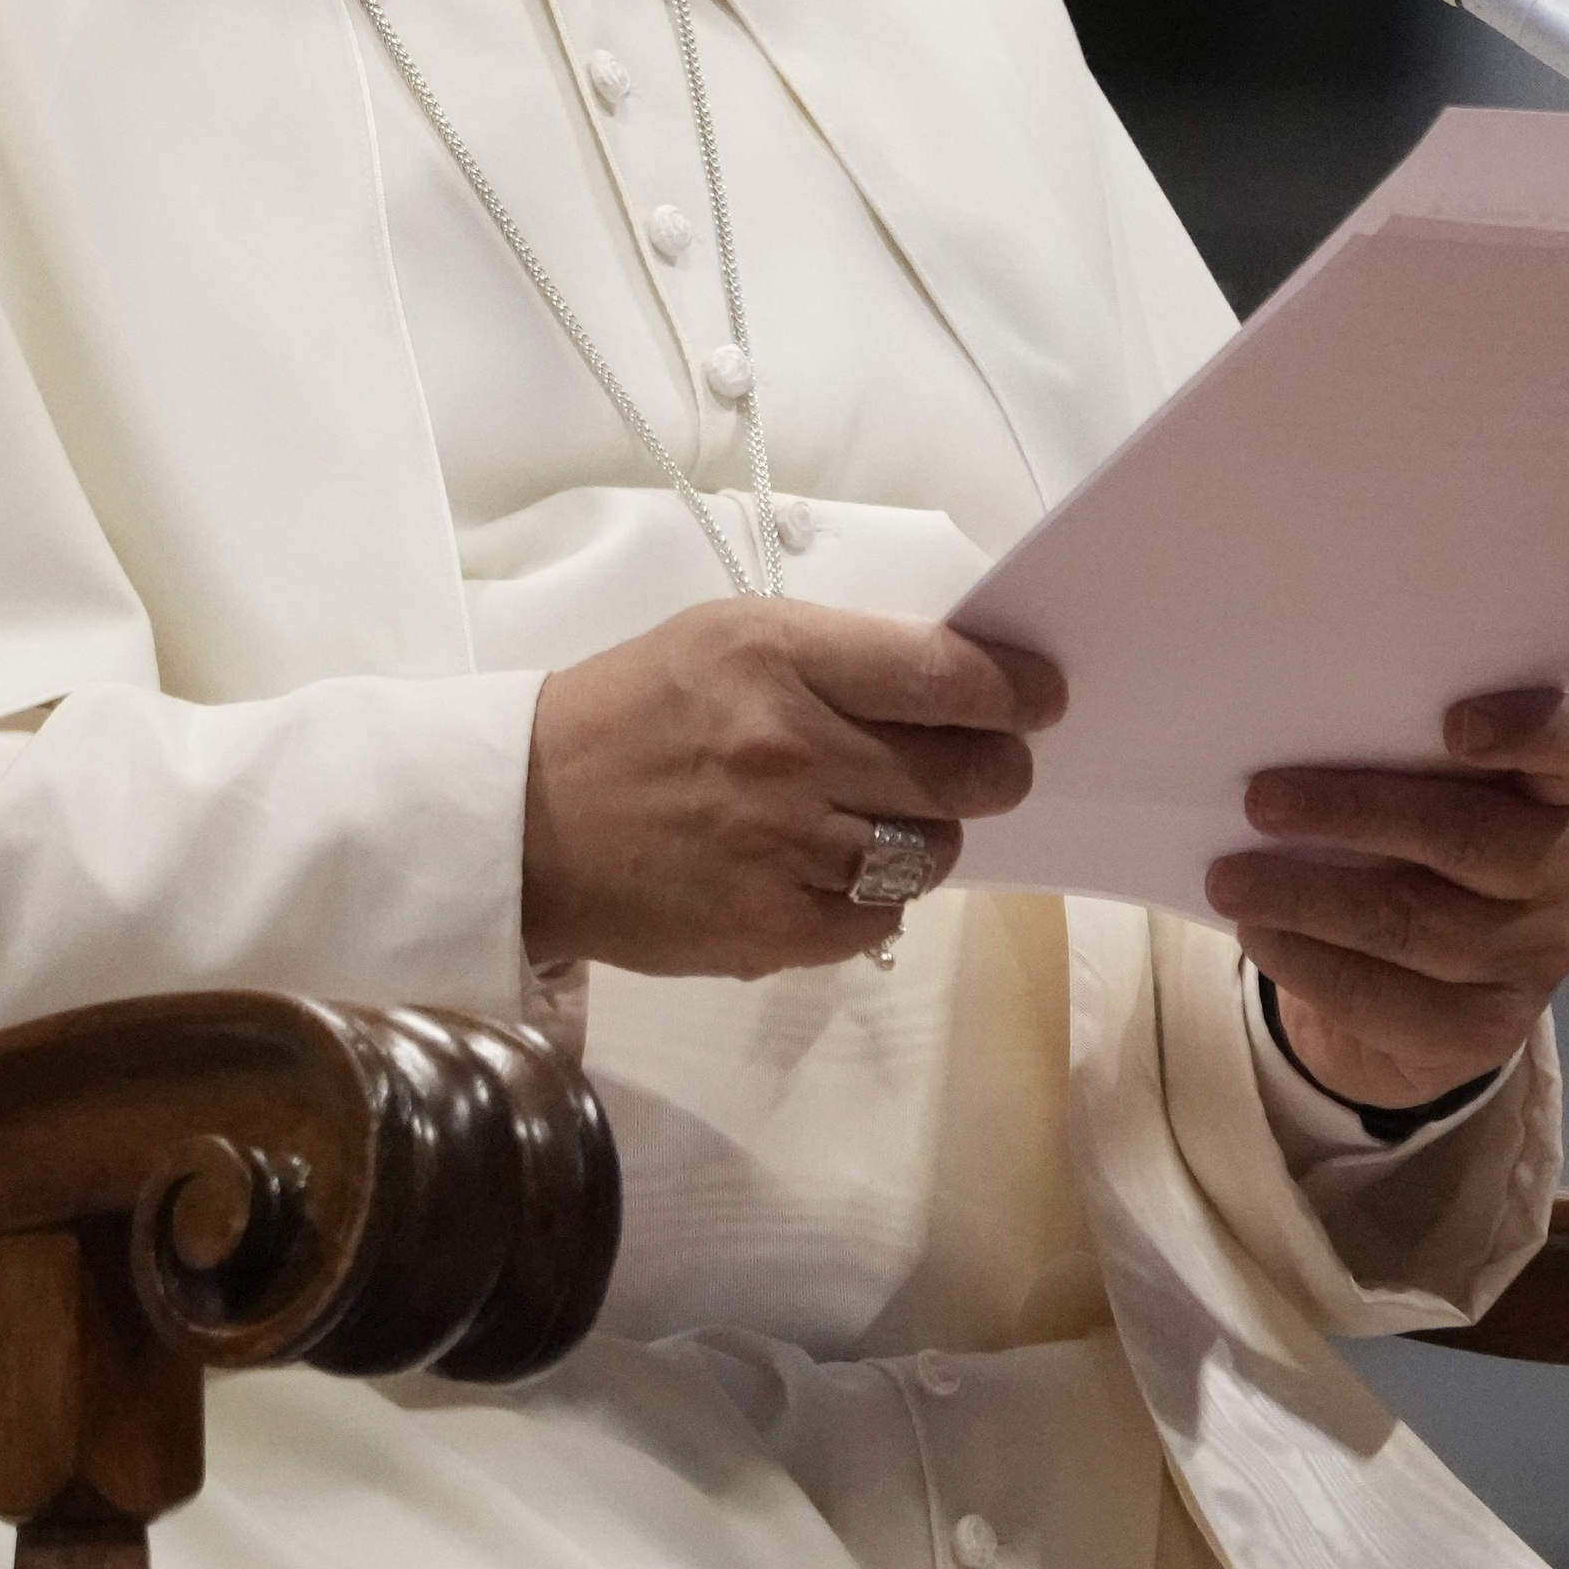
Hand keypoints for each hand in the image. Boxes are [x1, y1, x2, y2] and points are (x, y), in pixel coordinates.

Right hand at [523, 599, 1064, 978]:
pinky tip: (828, 870)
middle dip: (994, 769)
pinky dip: (872, 898)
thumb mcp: (727, 640)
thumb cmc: (635, 714)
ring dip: (925, 836)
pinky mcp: (772, 929)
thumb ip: (839, 657)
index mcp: (778, 657)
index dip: (1014, 690)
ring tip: (877, 819)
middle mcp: (789, 749)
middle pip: (962, 772)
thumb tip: (956, 683)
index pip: (943, 675)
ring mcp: (783, 846)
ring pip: (929, 850)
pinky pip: (879, 917)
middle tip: (990, 767)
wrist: (526, 821)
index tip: (1041, 699)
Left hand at [1206, 685, 1568, 1113]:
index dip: (1528, 729)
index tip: (1455, 724)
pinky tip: (1261, 937)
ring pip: (1418, 924)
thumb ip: (1388, 750)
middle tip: (1259, 801)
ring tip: (1230, 880)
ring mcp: (1538, 955)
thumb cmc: (1408, 842)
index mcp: (1558, 786)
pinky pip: (1395, 1002)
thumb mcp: (1416, 786)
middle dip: (1355, 815)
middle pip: (1471, 837)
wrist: (1418, 983)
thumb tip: (1281, 729)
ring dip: (1309, 898)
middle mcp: (1566, 867)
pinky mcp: (1492, 1031)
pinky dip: (1313, 965)